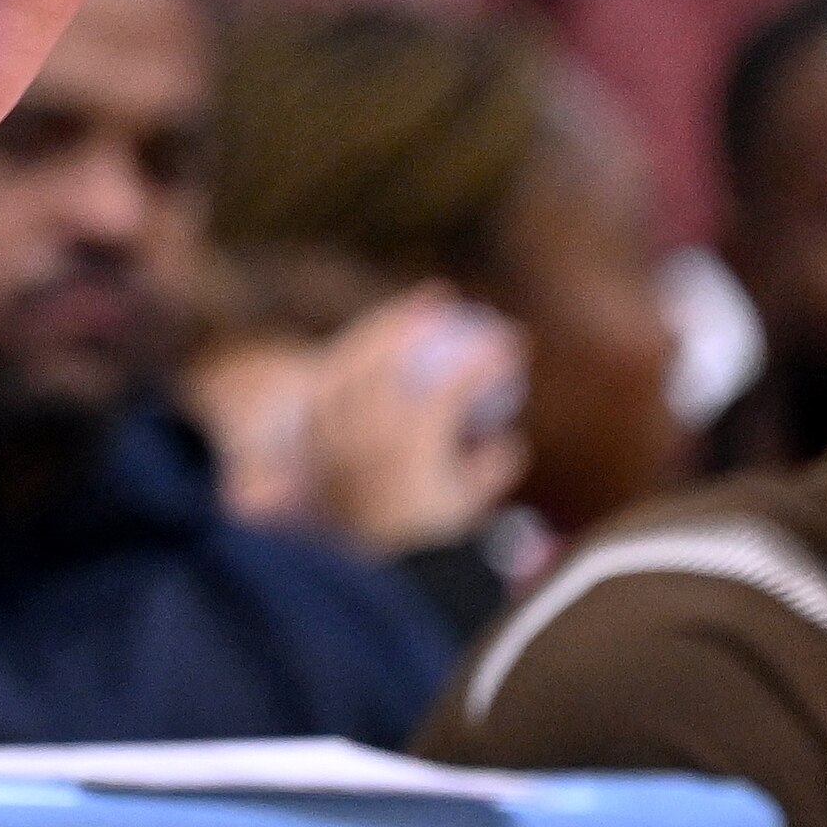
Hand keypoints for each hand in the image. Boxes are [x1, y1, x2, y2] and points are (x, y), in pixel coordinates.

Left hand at [279, 283, 530, 555]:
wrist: (334, 528)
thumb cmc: (405, 514)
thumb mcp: (459, 507)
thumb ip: (489, 472)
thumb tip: (510, 437)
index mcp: (406, 450)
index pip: (448, 394)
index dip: (480, 367)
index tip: (509, 345)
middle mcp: (364, 426)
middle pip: (400, 360)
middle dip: (437, 328)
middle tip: (470, 310)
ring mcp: (336, 410)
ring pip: (366, 350)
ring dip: (401, 319)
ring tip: (437, 298)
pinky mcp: (316, 402)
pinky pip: (344, 354)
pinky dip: (371, 332)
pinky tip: (399, 316)